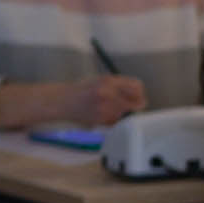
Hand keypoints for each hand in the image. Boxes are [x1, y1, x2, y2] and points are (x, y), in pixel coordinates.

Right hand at [10, 73, 146, 130]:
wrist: (63, 101)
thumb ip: (120, 85)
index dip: (139, 93)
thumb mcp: (101, 80)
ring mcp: (105, 108)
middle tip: (130, 107)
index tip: (137, 97)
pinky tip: (105, 115)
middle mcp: (108, 93)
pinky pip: (117, 122)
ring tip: (112, 110)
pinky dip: (115, 120)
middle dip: (135, 106)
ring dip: (124, 114)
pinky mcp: (101, 120)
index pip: (137, 87)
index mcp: (109, 80)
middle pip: (137, 103)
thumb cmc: (83, 90)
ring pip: (128, 115)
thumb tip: (140, 94)